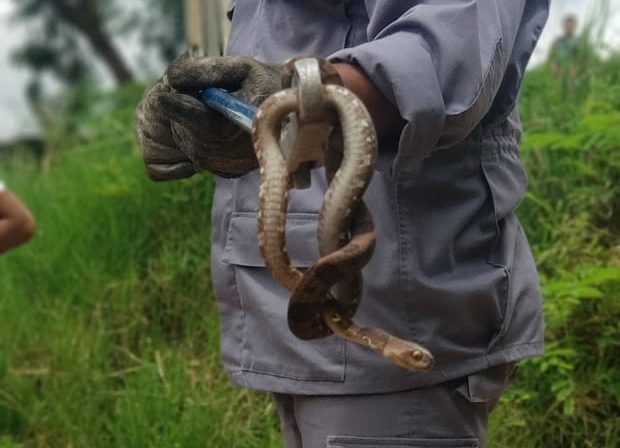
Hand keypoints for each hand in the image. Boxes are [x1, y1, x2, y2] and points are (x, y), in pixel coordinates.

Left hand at [135, 55, 280, 179]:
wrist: (296, 115)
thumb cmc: (266, 86)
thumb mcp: (241, 68)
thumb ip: (206, 70)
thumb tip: (171, 78)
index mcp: (228, 128)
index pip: (190, 117)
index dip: (173, 103)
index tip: (164, 90)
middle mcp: (223, 153)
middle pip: (183, 130)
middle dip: (183, 110)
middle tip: (198, 92)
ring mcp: (223, 166)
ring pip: (188, 142)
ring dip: (190, 123)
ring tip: (213, 107)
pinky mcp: (225, 172)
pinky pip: (198, 152)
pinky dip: (200, 136)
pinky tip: (218, 123)